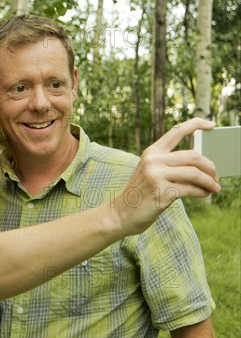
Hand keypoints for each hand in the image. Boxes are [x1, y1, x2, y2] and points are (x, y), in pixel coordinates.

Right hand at [114, 118, 220, 235]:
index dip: (196, 124)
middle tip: (215, 177)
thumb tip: (202, 166)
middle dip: (210, 167)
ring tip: (214, 188)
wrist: (121, 213)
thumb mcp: (151, 172)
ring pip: (194, 173)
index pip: (176, 131)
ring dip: (209, 181)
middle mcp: (153, 160)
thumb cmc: (141, 194)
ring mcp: (156, 176)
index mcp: (152, 152)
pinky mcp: (161, 192)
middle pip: (193, 156)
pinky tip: (204, 194)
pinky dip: (202, 192)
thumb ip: (170, 165)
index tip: (211, 124)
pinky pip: (191, 189)